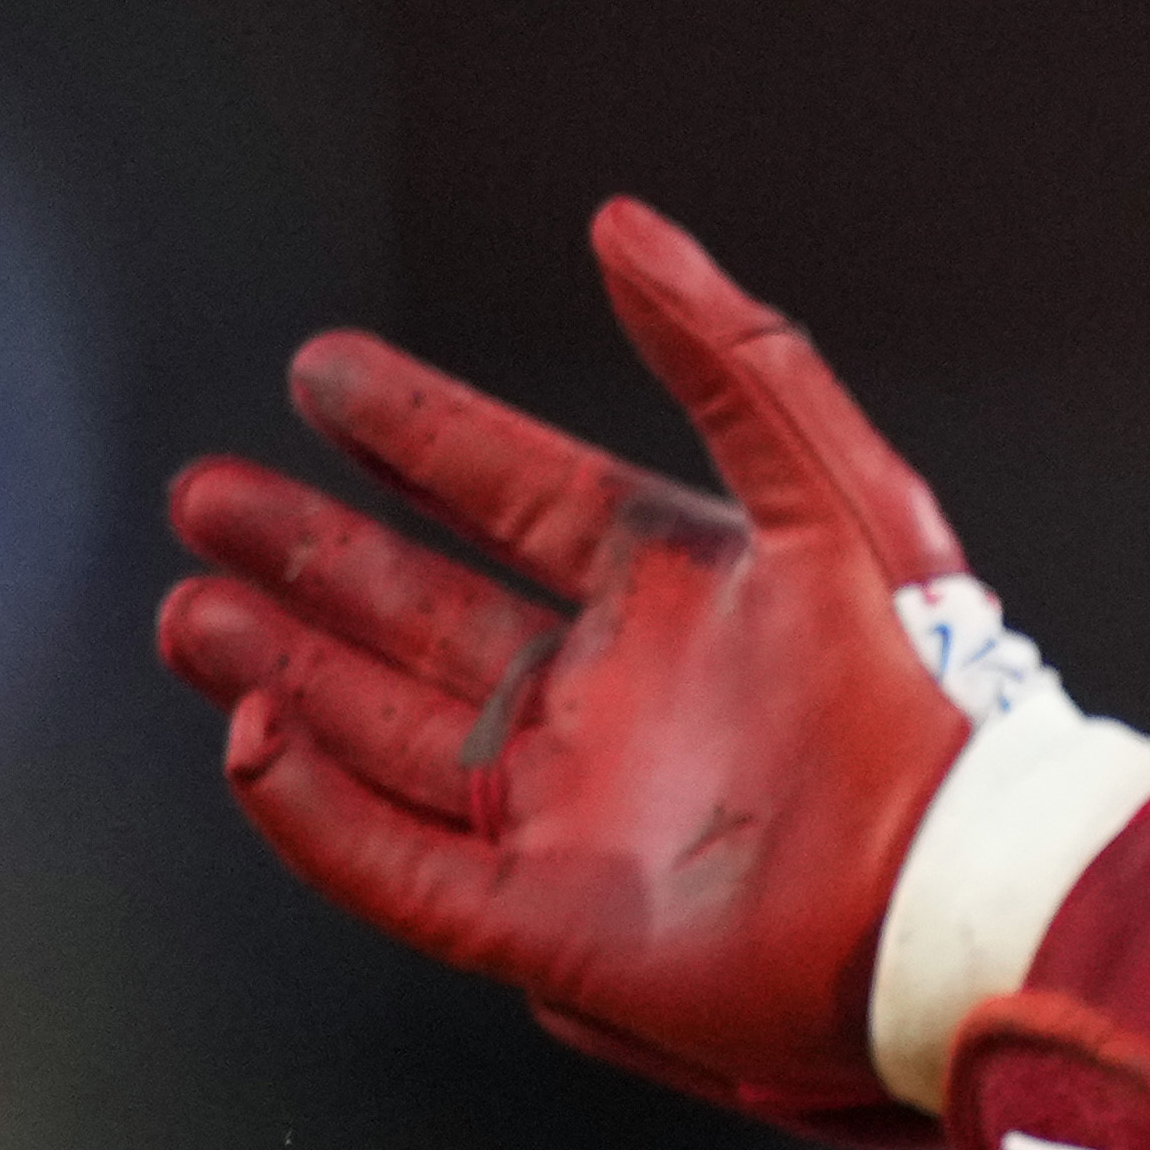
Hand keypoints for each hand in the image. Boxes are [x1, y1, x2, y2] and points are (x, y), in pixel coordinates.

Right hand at [157, 200, 983, 1137]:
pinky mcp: (547, 920)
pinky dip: (310, 810)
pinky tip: (249, 742)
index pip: (517, 491)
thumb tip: (629, 229)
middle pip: (423, 611)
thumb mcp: (839, 491)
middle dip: (312, 553)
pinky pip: (395, 866)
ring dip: (283, 668)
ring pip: (386, 730)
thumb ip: (733, 357)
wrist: (957, 882)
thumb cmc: (926, 697)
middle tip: (209, 496)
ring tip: (192, 610)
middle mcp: (617, 700)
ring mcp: (575, 813)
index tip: (323, 374)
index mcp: (687, 595)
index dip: (418, 433)